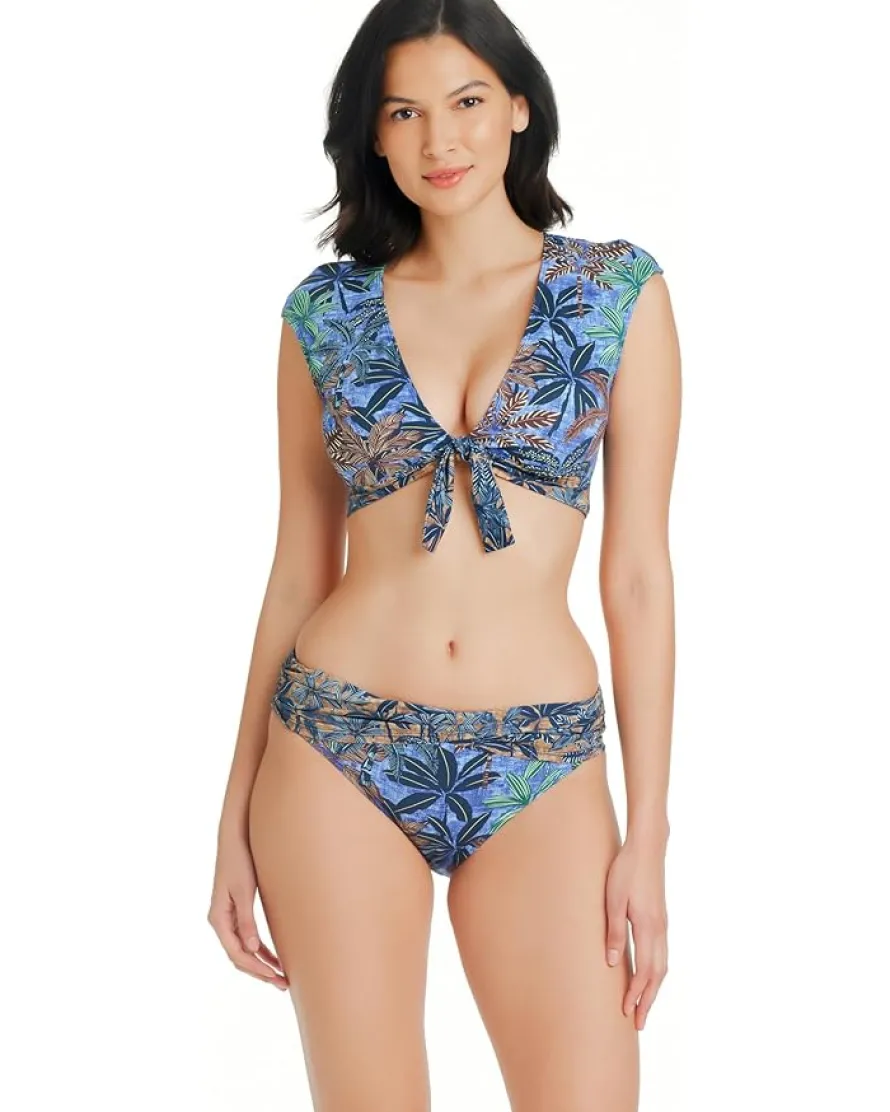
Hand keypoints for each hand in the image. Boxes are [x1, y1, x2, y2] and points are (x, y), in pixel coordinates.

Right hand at [207, 830, 288, 990]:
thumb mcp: (244, 891)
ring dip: (261, 963)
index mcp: (218, 919)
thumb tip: (251, 949)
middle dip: (260, 971)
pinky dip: (260, 949)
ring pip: (243, 949)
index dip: (256, 968)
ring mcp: (227, 916)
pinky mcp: (236, 909)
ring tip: (282, 976)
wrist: (236, 837)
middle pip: (239, 956)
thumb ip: (246, 920)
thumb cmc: (240, 861)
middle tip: (283, 984)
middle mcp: (220, 921)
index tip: (275, 977)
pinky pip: (246, 937)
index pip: (236, 953)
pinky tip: (274, 956)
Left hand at [604, 835, 667, 1029]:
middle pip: (657, 974)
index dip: (636, 994)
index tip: (627, 1013)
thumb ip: (614, 932)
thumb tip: (613, 963)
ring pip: (662, 965)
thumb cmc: (626, 870)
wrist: (647, 847)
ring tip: (644, 1004)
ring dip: (654, 988)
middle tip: (638, 1022)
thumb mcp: (613, 900)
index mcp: (647, 927)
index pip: (644, 971)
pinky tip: (648, 974)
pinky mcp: (661, 918)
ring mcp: (663, 924)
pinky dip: (656, 971)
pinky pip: (661, 953)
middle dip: (648, 999)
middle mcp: (659, 930)